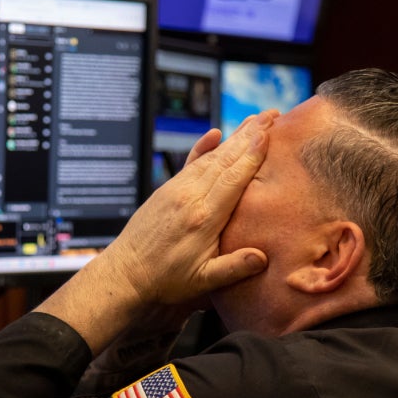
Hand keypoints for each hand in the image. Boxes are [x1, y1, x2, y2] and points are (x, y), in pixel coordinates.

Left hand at [105, 110, 277, 305]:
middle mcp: (189, 197)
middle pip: (224, 160)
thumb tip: (262, 257)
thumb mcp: (202, 282)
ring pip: (209, 158)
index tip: (268, 133)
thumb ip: (233, 268)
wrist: (126, 275)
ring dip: (233, 137)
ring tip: (253, 121)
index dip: (252, 155)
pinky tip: (214, 134)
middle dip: (249, 136)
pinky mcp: (166, 192)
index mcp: (203, 218)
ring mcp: (175, 191)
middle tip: (272, 115)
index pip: (233, 179)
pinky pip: (189, 164)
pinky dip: (203, 148)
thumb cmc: (165, 281)